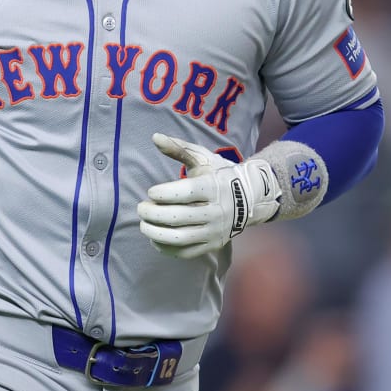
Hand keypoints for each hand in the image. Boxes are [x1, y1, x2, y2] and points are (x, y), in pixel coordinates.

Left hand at [137, 133, 280, 258]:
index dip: (164, 193)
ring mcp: (214, 230)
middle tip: (140, 207)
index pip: (186, 193)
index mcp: (213, 187)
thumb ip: (179, 148)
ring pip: (179, 238)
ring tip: (143, 224)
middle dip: (152, 213)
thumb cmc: (220, 174)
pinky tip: (155, 238)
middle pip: (178, 217)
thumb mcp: (203, 158)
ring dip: (155, 233)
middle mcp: (216, 211)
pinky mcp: (212, 245)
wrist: (250, 198)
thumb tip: (154, 137)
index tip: (151, 191)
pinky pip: (185, 252)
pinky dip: (166, 248)